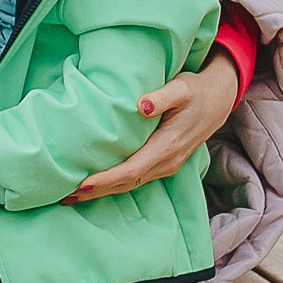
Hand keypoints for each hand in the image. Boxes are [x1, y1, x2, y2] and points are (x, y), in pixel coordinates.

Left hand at [65, 52, 242, 202]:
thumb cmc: (196, 91)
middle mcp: (167, 162)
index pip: (132, 169)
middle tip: (64, 195)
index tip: (82, 184)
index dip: (106, 179)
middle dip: (96, 191)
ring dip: (102, 191)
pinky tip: (95, 184)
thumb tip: (142, 105)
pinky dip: (113, 184)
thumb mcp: (182, 87)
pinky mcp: (162, 163)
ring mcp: (166, 165)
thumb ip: (162, 96)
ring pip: (129, 184)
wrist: (218, 99)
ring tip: (71, 194)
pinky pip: (135, 178)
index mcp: (168, 146)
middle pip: (127, 183)